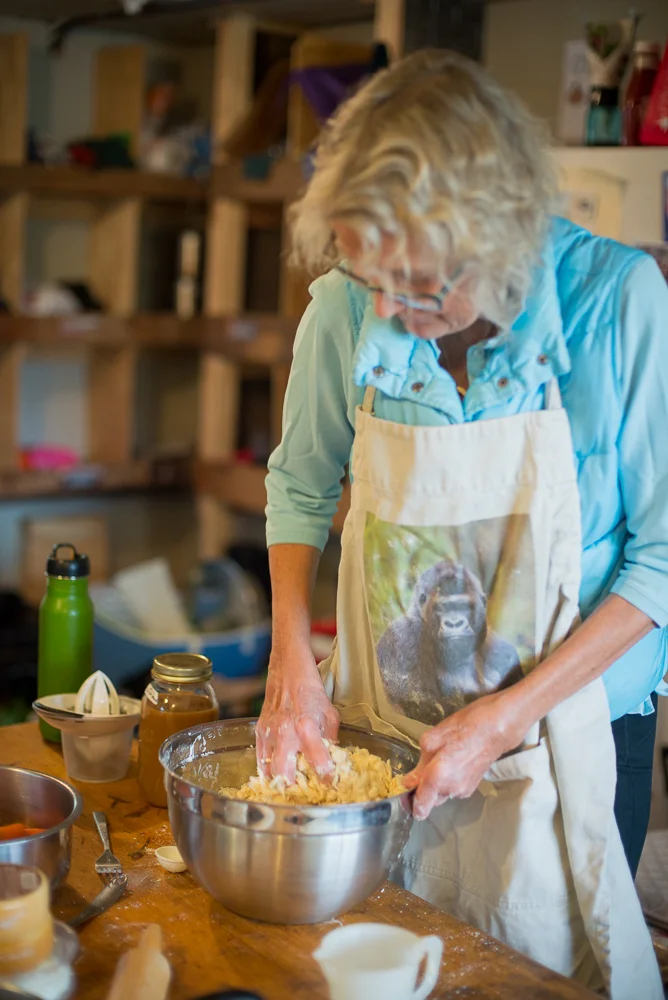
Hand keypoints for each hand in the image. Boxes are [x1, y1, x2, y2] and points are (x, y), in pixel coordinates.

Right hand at [256, 645, 339, 783]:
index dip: (328, 779)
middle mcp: (286, 734)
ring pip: (269, 771)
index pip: (319, 764)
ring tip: (290, 787)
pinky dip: (267, 771)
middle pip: (285, 775)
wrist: (288, 672)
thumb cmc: (311, 692)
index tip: (331, 784)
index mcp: (307, 728)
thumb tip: (332, 762)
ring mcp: (269, 734)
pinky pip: (260, 760)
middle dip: (295, 789)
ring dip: (279, 782)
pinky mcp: (259, 732)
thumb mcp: (330, 716)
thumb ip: (330, 741)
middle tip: (304, 792)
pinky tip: (276, 774)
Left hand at [403, 693, 526, 819]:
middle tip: (422, 768)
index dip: (409, 803)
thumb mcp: (433, 738)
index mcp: (437, 778)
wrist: (497, 728)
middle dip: (423, 790)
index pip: (420, 807)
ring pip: (442, 795)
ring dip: (437, 784)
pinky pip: (453, 789)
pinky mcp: (473, 787)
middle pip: (430, 801)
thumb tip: (410, 781)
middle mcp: (450, 790)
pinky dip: (448, 781)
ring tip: (440, 760)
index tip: (405, 793)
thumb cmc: (463, 727)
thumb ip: (419, 763)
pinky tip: (453, 762)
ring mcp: (464, 790)